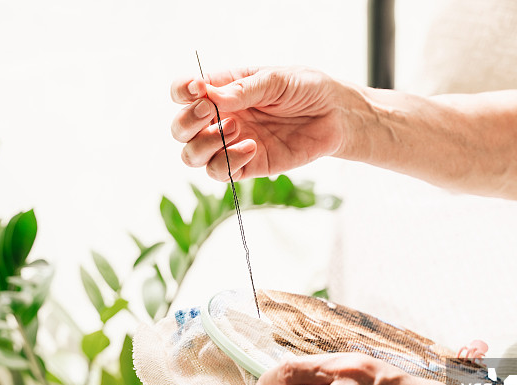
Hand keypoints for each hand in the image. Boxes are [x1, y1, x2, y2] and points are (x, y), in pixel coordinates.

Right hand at [170, 67, 346, 180]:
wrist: (336, 116)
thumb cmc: (306, 89)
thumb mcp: (275, 80)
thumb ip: (242, 90)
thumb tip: (209, 97)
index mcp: (222, 90)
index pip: (183, 93)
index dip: (181, 92)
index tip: (197, 89)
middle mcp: (220, 118)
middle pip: (180, 129)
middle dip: (187, 122)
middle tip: (209, 111)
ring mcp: (231, 144)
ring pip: (192, 156)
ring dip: (204, 144)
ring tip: (235, 129)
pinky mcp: (248, 166)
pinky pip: (221, 172)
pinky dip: (229, 162)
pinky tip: (251, 148)